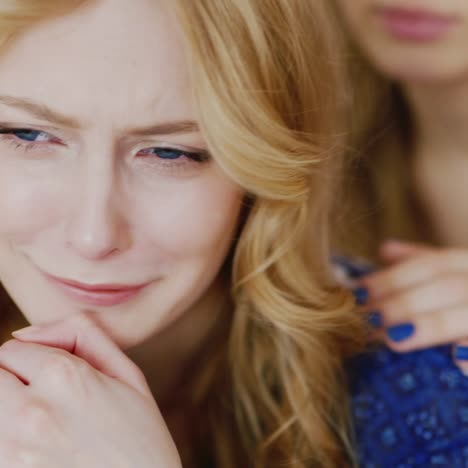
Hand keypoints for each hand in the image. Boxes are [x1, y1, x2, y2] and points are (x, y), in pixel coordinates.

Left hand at [0, 312, 180, 467]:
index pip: (11, 347)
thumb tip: (26, 332)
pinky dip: (9, 439)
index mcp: (64, 377)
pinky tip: (38, 446)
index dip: (31, 357)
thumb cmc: (141, 437)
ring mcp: (13, 452)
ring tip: (41, 422)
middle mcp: (31, 412)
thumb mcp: (127, 374)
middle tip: (39, 395)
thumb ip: (81, 334)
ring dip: (9, 409)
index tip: (49, 374)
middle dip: (11, 378)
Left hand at [360, 240, 467, 374]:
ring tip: (394, 339)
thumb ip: (423, 262)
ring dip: (429, 326)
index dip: (393, 278)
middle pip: (446, 287)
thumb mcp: (454, 273)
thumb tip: (386, 249)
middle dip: (403, 303)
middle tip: (368, 321)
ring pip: (465, 315)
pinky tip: (455, 360)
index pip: (432, 265)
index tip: (359, 292)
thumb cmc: (465, 299)